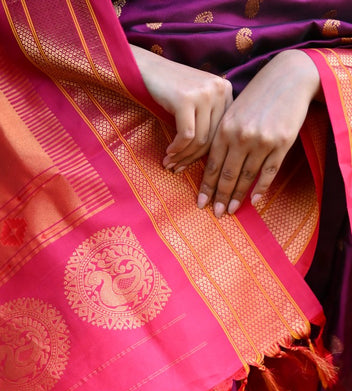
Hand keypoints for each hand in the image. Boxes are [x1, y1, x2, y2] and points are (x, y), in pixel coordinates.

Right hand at [130, 44, 232, 168]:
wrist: (147, 69)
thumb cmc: (170, 90)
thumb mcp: (197, 101)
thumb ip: (208, 119)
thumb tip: (212, 158)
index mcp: (226, 91)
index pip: (222, 132)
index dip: (206, 153)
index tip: (189, 164)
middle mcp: (220, 90)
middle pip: (213, 138)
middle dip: (193, 158)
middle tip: (177, 168)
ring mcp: (204, 93)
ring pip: (200, 139)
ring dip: (183, 156)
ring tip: (170, 163)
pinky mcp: (186, 99)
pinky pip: (186, 135)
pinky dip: (177, 148)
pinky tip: (168, 152)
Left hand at [197, 49, 321, 216]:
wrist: (288, 77)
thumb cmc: (256, 96)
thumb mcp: (232, 111)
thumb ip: (222, 135)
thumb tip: (213, 165)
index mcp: (225, 129)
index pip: (212, 165)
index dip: (207, 187)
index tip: (201, 203)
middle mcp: (241, 137)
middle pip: (227, 175)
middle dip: (220, 197)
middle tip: (216, 213)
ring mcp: (262, 141)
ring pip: (246, 176)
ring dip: (238, 196)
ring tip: (232, 210)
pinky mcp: (281, 143)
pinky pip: (269, 171)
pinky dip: (261, 187)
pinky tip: (254, 200)